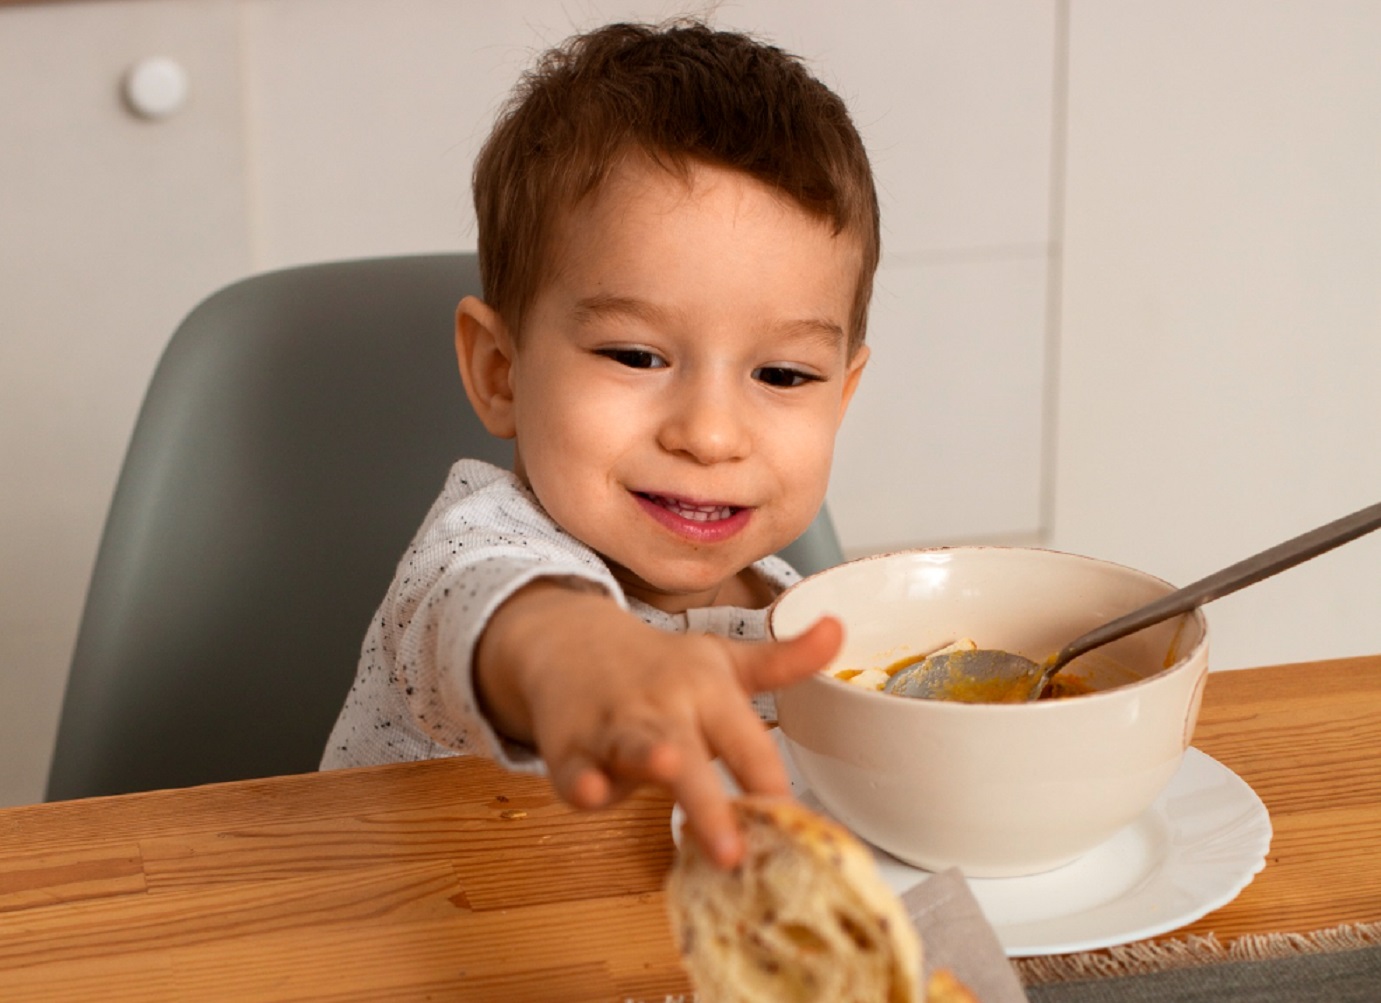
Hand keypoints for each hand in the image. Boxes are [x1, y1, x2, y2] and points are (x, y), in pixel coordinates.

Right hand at [475, 582, 842, 867]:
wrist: (569, 641)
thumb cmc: (658, 666)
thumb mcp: (723, 661)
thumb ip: (783, 662)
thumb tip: (839, 629)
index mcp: (708, 691)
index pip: (749, 743)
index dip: (771, 785)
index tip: (795, 827)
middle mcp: (664, 708)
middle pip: (694, 755)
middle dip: (712, 802)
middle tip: (733, 851)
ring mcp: (615, 727)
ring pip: (635, 749)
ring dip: (650, 758)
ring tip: (670, 767)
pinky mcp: (570, 748)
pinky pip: (573, 770)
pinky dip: (580, 782)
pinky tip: (590, 791)